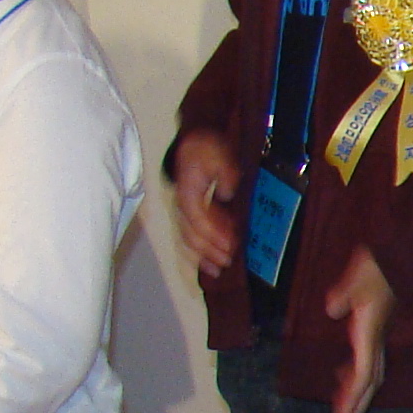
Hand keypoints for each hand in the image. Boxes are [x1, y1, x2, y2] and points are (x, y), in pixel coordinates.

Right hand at [171, 129, 243, 279]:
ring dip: (203, 255)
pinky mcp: (189, 213)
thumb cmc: (205, 151)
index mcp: (188, 193)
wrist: (193, 145)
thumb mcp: (218, 155)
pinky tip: (212, 260)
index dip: (214, 234)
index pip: (199, 219)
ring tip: (218, 268)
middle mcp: (182, 205)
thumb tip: (226, 192)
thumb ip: (224, 173)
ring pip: (189, 239)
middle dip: (209, 250)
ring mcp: (184, 211)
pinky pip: (192, 235)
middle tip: (227, 261)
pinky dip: (201, 249)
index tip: (229, 244)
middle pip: (192, 234)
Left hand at [322, 246, 393, 412]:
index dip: (352, 399)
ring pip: (371, 374)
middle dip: (359, 407)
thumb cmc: (378, 269)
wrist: (401, 258)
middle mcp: (375, 342)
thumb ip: (342, 296)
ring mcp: (378, 337)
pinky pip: (369, 360)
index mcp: (369, 336)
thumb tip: (332, 310)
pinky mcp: (376, 330)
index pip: (362, 376)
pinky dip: (358, 375)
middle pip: (369, 383)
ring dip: (359, 395)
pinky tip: (346, 377)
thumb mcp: (356, 281)